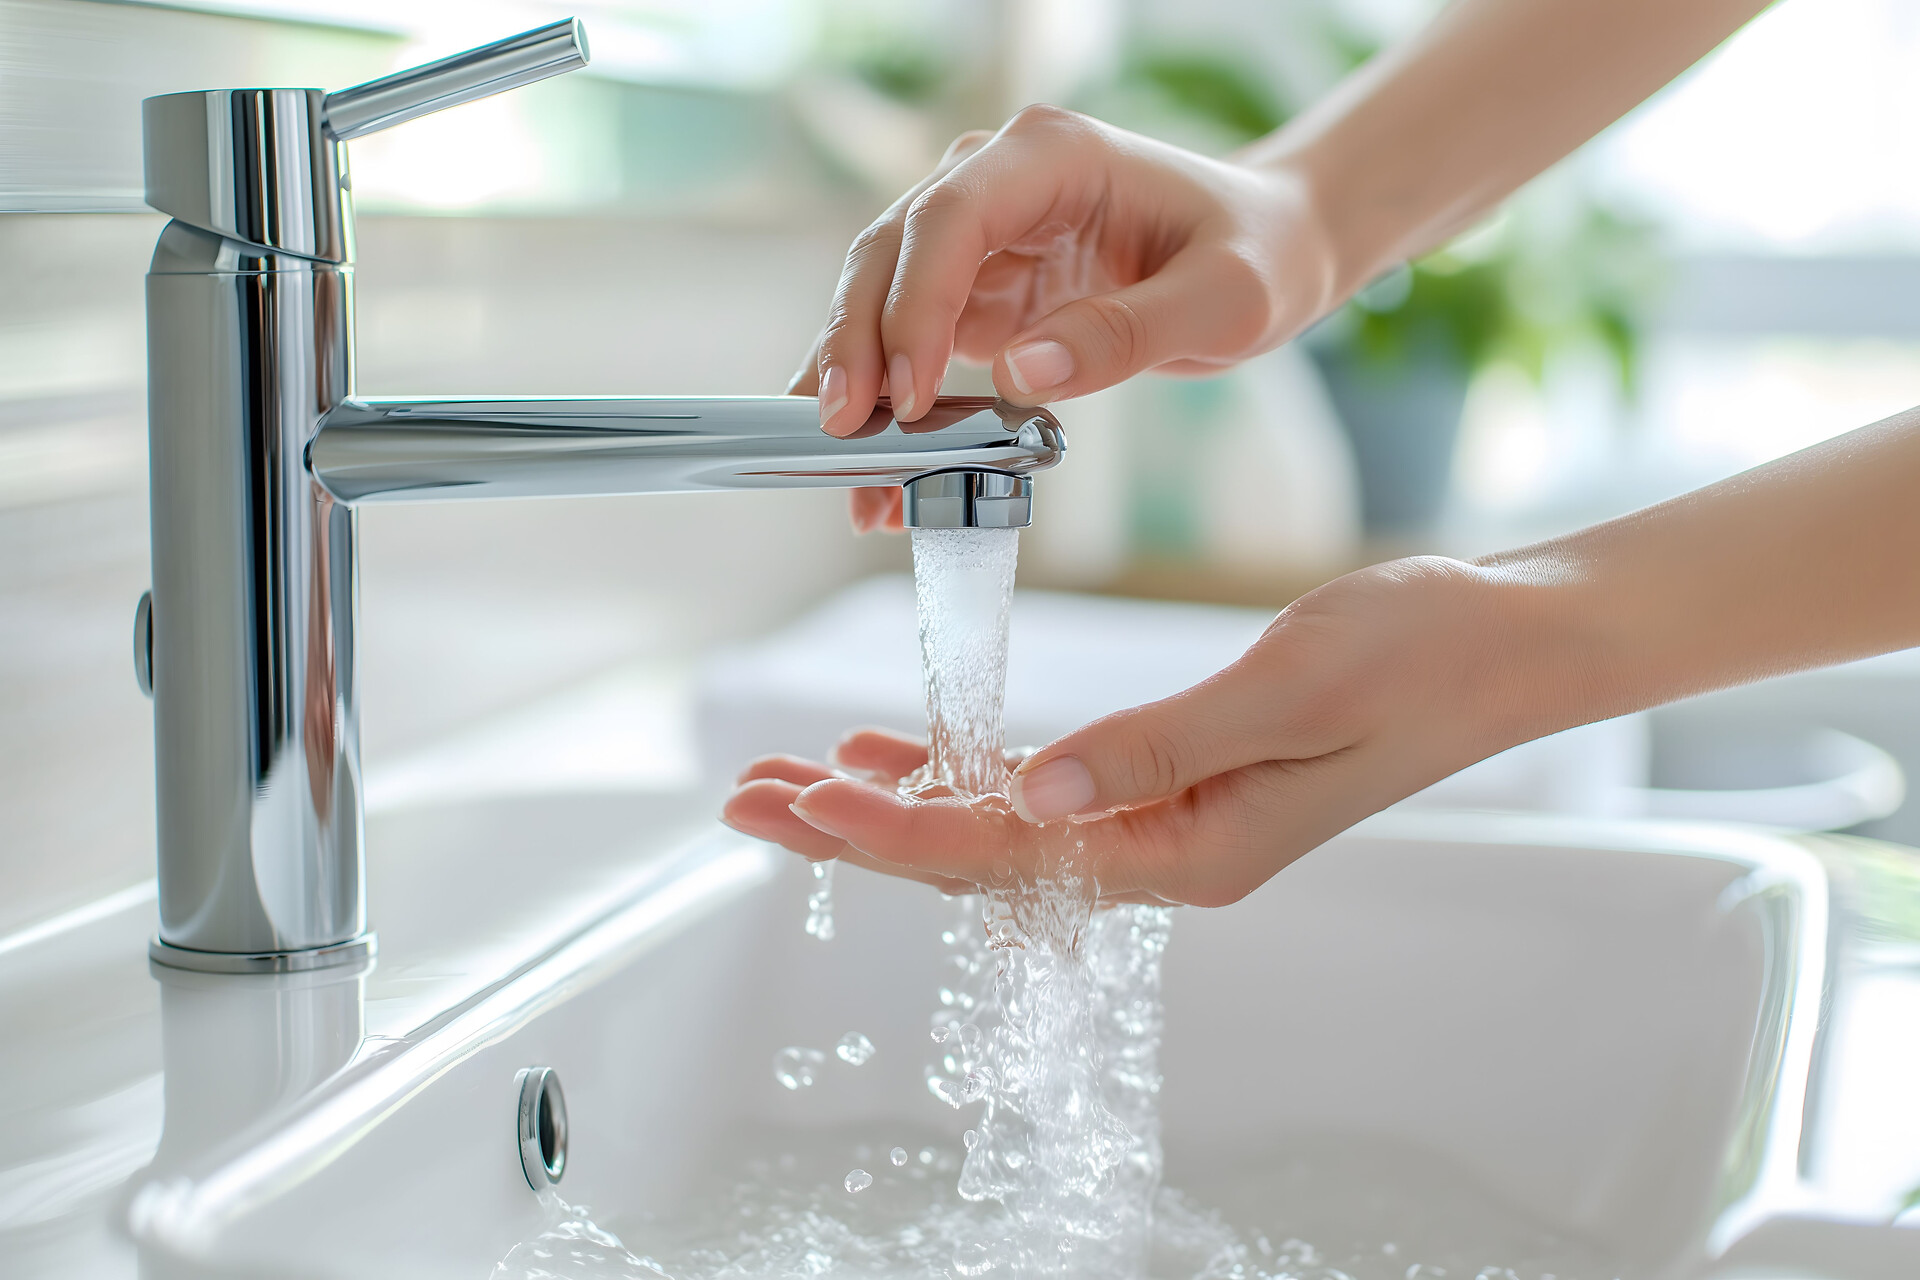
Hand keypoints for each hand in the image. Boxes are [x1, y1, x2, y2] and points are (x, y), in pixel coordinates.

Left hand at [722, 557, 1581, 905]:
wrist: (1503, 642)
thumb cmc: (1416, 656)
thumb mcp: (1285, 688)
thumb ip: (1157, 748)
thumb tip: (1032, 793)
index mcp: (1186, 848)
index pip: (1004, 851)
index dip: (890, 826)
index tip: (800, 798)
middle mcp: (1166, 851)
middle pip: (976, 856)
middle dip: (857, 828)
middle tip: (750, 797)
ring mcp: (1170, 822)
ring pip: (996, 827)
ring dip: (893, 801)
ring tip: (797, 778)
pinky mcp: (1177, 782)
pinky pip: (1043, 794)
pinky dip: (964, 773)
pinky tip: (908, 750)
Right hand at [787, 104, 1337, 533]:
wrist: (1271, 250)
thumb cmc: (1259, 254)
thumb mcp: (1223, 299)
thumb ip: (1125, 332)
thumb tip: (1016, 375)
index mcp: (1053, 156)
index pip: (950, 218)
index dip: (917, 303)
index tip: (911, 393)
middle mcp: (999, 181)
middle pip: (891, 253)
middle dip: (857, 344)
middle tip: (840, 432)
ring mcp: (981, 238)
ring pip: (882, 298)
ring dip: (856, 380)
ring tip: (844, 466)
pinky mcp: (978, 291)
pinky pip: (911, 343)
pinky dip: (889, 403)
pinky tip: (875, 467)